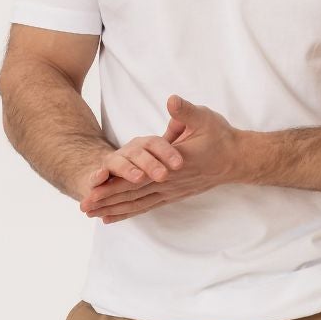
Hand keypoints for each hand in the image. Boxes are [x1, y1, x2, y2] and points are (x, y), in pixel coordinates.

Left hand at [78, 95, 241, 222]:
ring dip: (115, 210)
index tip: (94, 189)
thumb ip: (185, 112)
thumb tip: (172, 101)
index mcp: (172, 165)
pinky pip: (147, 206)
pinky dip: (129, 212)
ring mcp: (171, 191)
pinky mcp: (173, 194)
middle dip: (107, 200)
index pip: (138, 177)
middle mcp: (169, 182)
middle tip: (83, 206)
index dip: (114, 184)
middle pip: (132, 194)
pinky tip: (112, 218)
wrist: (236, 159)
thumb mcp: (204, 118)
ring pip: (138, 203)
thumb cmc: (219, 137)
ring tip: (92, 216)